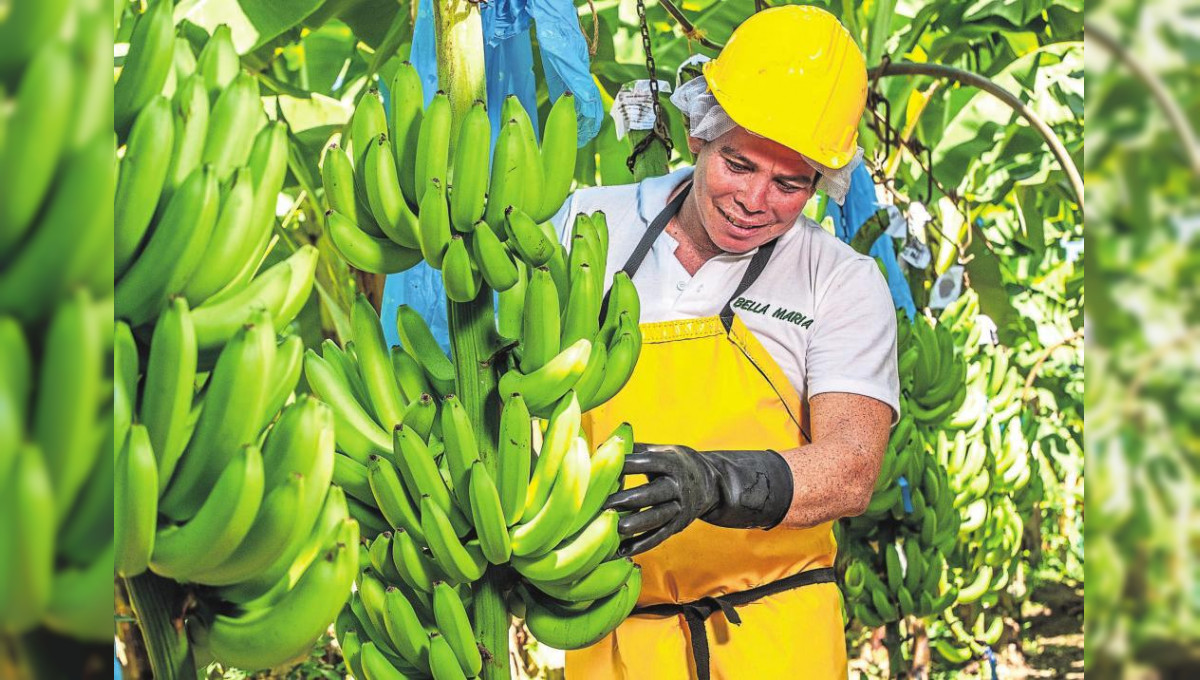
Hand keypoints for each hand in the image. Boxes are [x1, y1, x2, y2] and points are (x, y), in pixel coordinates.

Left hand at [603, 444, 793, 556]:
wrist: (711, 483)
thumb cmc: (675, 463)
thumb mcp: (662, 451)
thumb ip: (635, 449)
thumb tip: (602, 447)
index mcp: (671, 462)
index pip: (648, 463)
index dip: (628, 465)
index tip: (604, 468)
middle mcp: (677, 486)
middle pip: (654, 493)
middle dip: (629, 499)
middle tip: (604, 505)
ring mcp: (680, 508)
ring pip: (658, 517)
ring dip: (637, 524)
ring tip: (616, 529)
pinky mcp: (678, 526)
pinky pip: (659, 536)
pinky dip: (642, 544)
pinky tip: (622, 551)